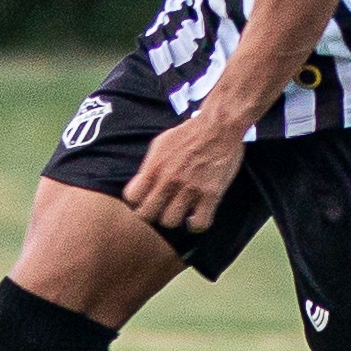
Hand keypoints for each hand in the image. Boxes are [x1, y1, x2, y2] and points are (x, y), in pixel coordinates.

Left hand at [124, 108, 246, 232]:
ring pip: (170, 222)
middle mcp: (168, 180)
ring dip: (175, 219)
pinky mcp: (210, 195)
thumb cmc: (190, 133)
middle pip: (147, 215)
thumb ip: (150, 165)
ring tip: (180, 212)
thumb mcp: (160, 144)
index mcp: (154, 167)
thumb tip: (142, 182)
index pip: (132, 197)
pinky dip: (197, 224)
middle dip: (152, 214)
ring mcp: (190, 189)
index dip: (137, 201)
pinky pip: (199, 223)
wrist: (218, 126)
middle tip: (162, 209)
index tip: (146, 199)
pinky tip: (197, 215)